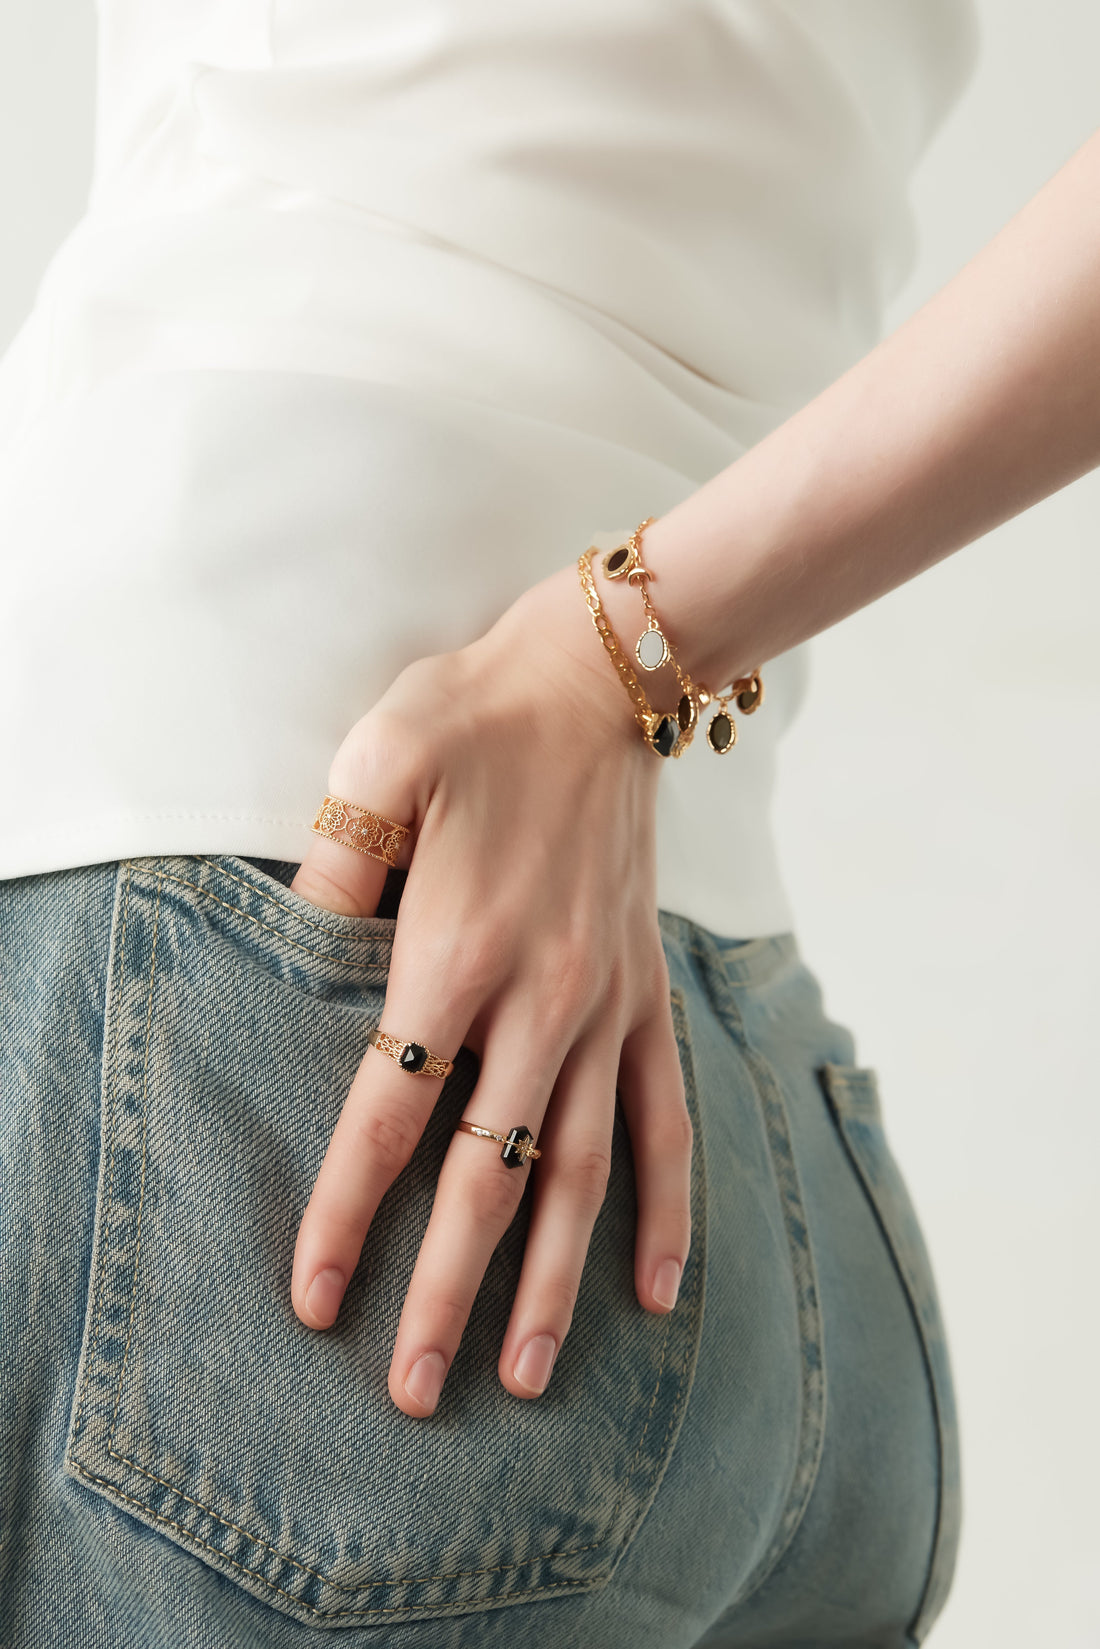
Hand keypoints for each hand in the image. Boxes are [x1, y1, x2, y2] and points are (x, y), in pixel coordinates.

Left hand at [288, 561, 692, 1417]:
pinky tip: (659, 1290)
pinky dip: (667, 1208)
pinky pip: (666, 1118)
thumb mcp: (381, 757)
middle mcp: (543, 998)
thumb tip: (298, 940)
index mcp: (459, 948)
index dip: (344, 1213)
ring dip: (552, 1281)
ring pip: (581, 1170)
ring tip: (523, 1376)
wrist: (602, 677)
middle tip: (414, 1390)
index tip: (313, 1298)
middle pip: (486, 1173)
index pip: (389, 1112)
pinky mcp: (649, 994)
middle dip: (444, 1289)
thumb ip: (335, 860)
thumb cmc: (478, 714)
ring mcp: (607, 1005)